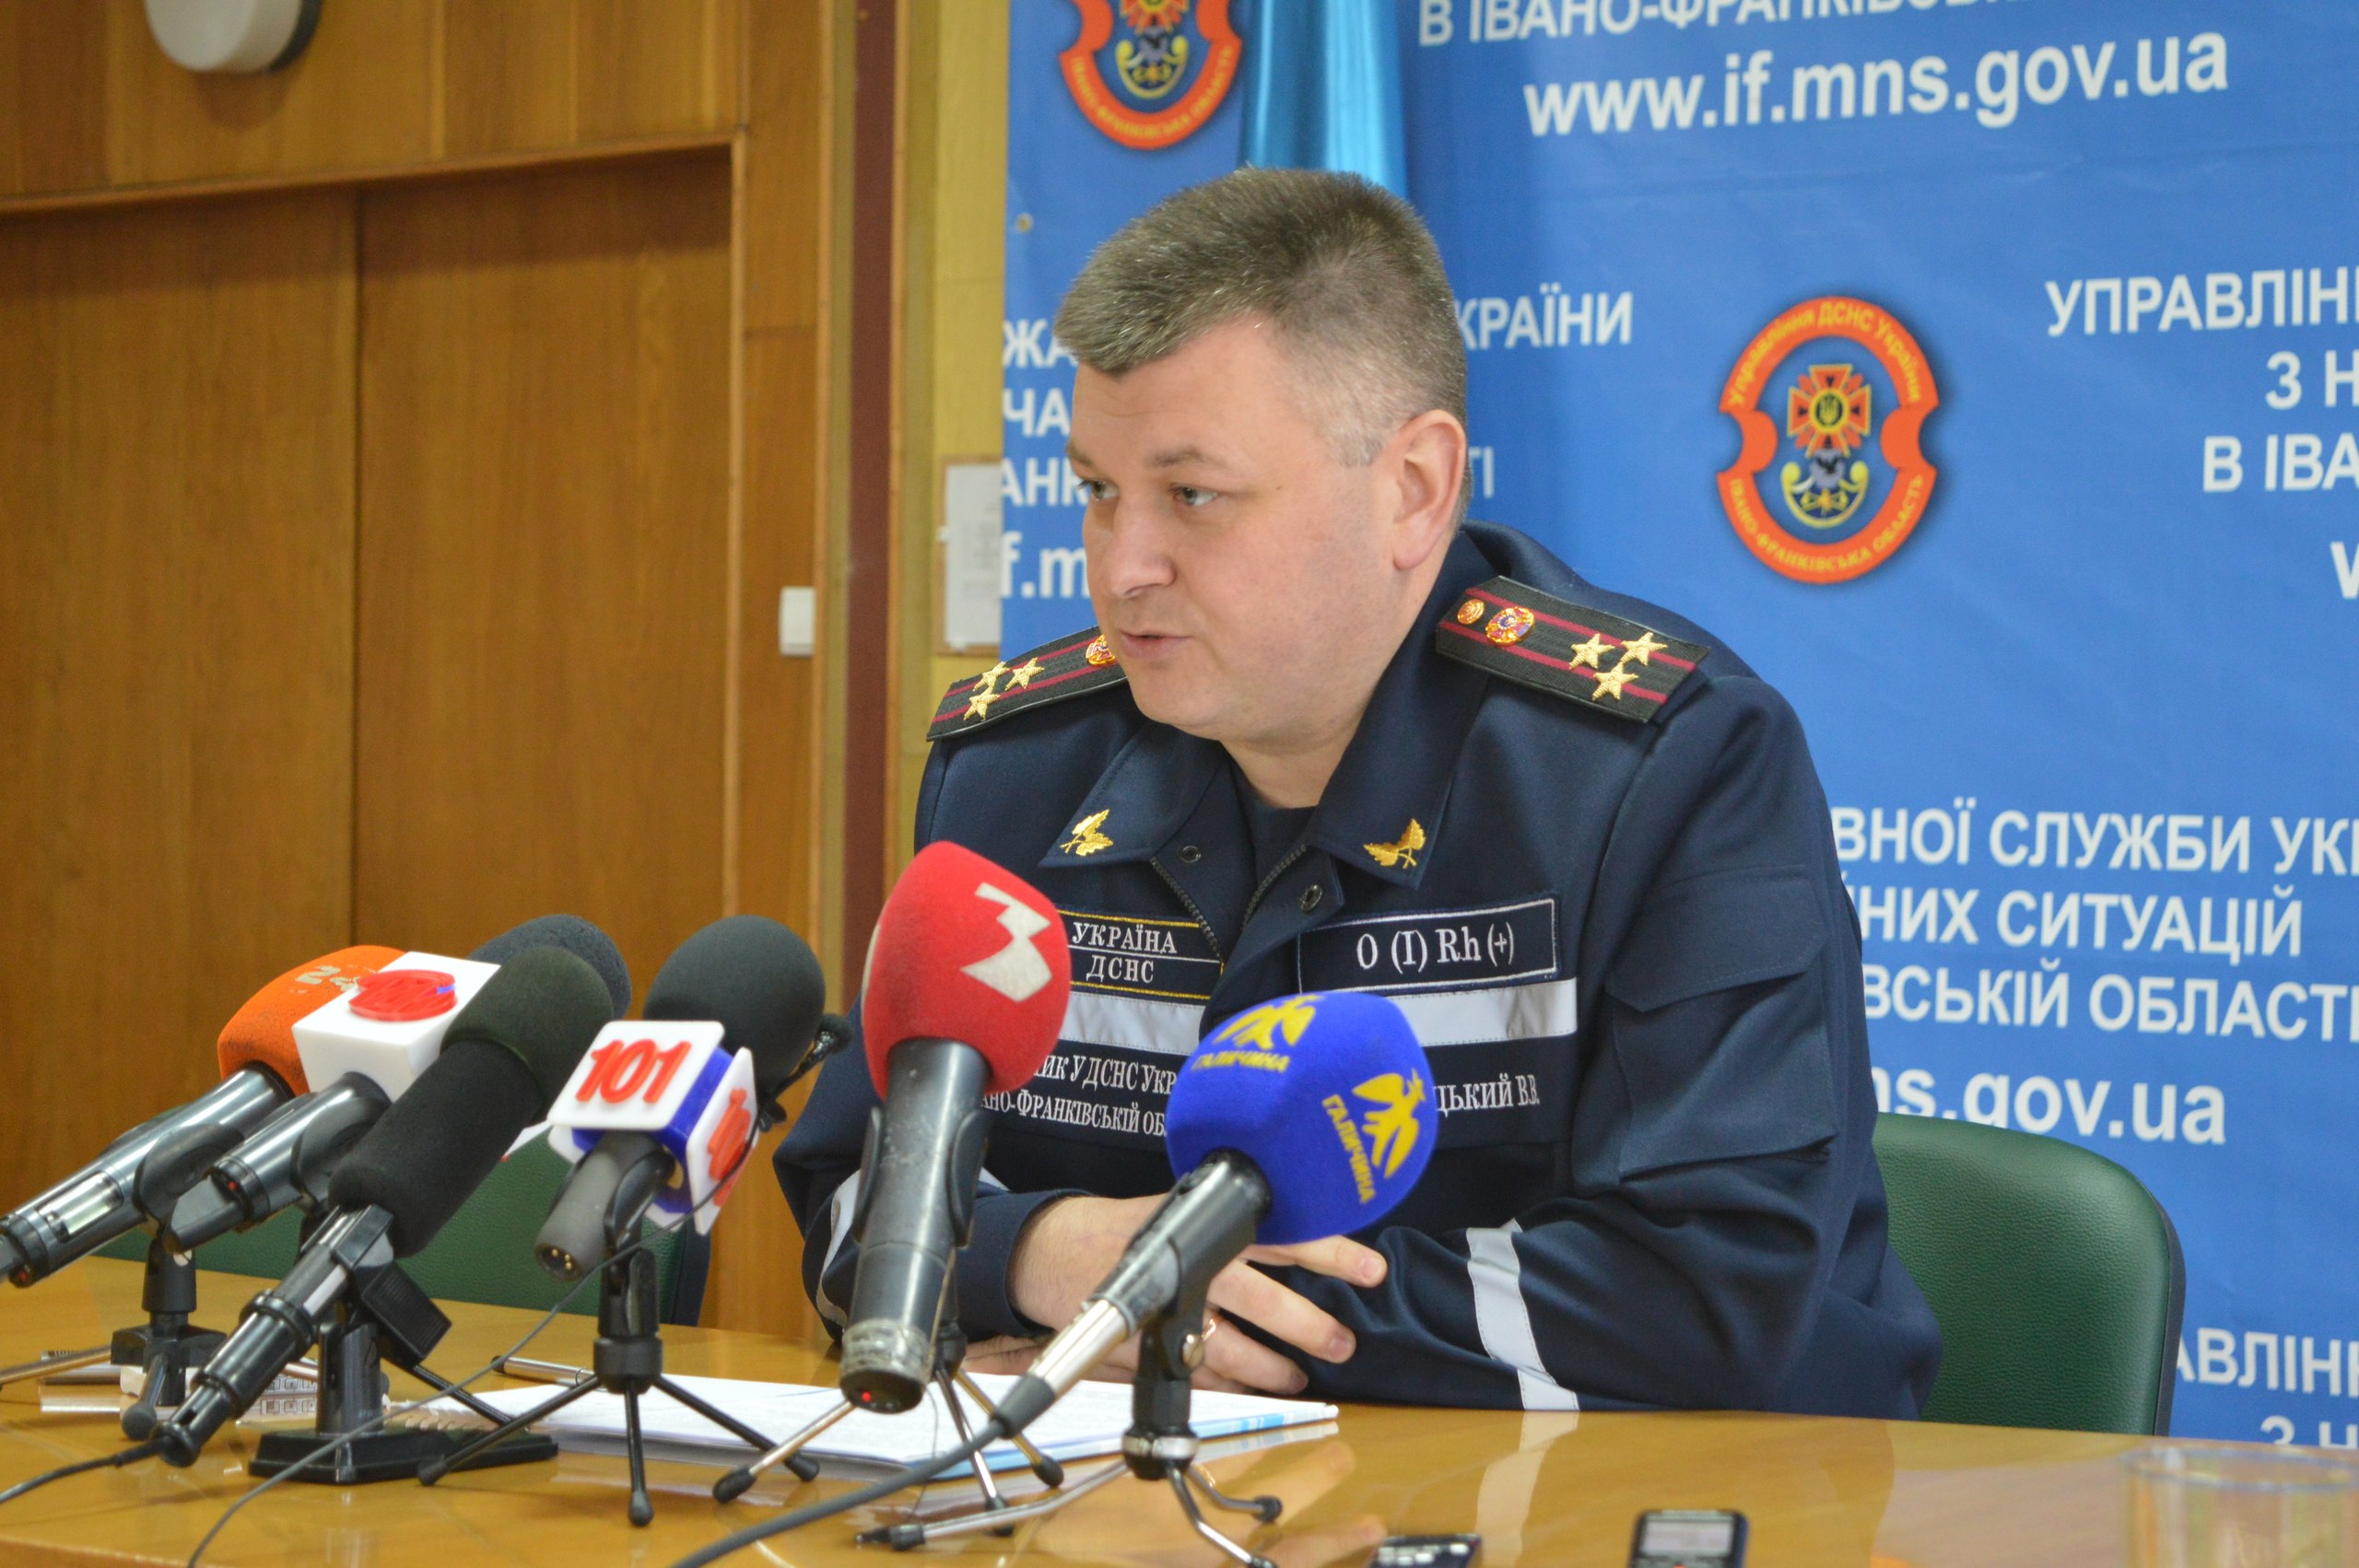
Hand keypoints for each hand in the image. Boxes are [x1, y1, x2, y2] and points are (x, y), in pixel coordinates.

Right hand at [1007, 1194, 1386, 1394]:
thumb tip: (1304, 1242)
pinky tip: (1250, 1386)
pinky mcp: (1145, 1337)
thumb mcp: (1185, 1205)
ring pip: (1230, 1343)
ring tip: (1297, 1377)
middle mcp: (1194, 1259)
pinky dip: (1227, 1382)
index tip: (1371, 1268)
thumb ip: (1236, 1222)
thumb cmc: (1130, 1226)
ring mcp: (1168, 1302)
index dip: (1330, 1249)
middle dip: (1307, 1324)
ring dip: (1270, 1367)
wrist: (1054, 1248)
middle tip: (1342, 1342)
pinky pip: (1196, 1369)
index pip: (1282, 1231)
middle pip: (1262, 1296)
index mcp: (1210, 1220)